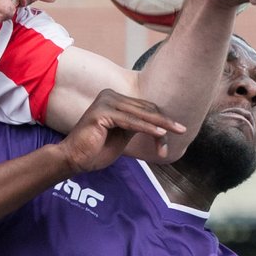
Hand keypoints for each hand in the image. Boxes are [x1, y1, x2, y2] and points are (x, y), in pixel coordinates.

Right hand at [56, 87, 185, 168]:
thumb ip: (137, 125)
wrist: (73, 160)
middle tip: (182, 130)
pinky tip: (160, 134)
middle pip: (144, 108)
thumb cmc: (96, 151)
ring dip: (160, 125)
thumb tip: (159, 124)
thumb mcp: (122, 135)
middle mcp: (109, 95)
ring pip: (140, 114)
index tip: (174, 134)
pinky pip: (130, 122)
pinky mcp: (102, 112)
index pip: (144, 107)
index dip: (160, 121)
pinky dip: (147, 128)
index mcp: (114, 98)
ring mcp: (105, 102)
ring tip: (176, 131)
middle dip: (164, 122)